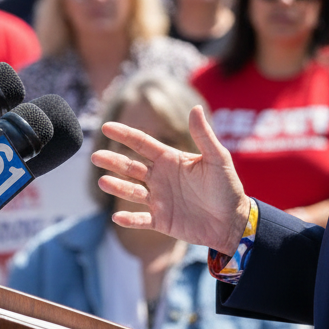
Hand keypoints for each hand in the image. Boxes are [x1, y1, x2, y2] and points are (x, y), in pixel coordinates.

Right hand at [91, 105, 250, 256]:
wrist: (233, 221)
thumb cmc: (228, 187)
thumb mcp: (217, 158)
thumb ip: (204, 135)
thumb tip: (195, 107)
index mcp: (172, 160)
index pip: (143, 143)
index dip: (125, 135)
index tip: (106, 127)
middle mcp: (161, 178)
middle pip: (131, 166)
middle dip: (113, 161)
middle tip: (95, 156)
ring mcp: (160, 199)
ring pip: (131, 191)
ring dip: (117, 187)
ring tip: (103, 181)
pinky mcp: (162, 221)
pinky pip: (141, 219)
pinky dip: (129, 218)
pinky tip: (117, 216)